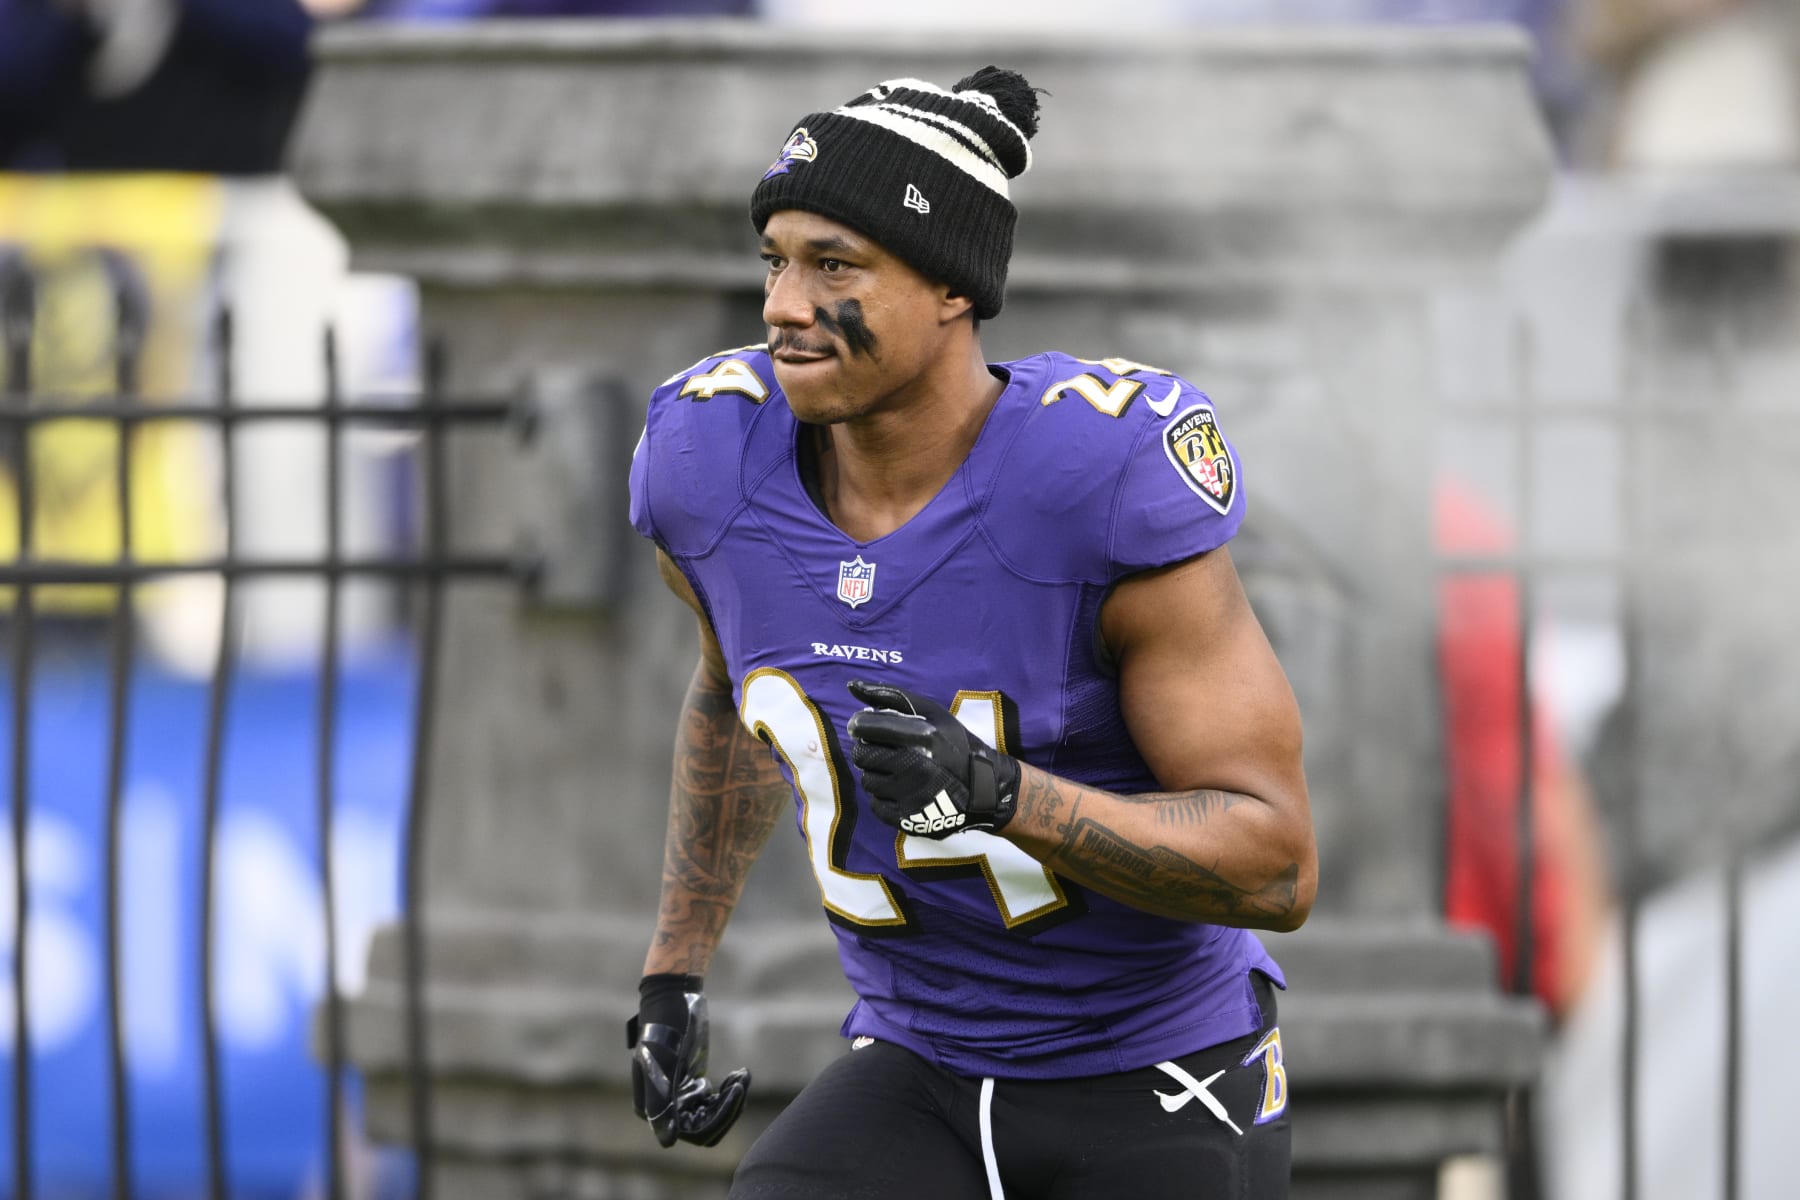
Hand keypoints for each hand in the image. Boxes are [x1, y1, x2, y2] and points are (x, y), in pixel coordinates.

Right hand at [627, 974, 750, 1147]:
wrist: (674, 996)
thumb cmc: (666, 1023)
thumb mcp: (665, 1060)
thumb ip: (661, 1101)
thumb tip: (667, 1143)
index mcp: (652, 1109)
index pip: (694, 1132)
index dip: (719, 1117)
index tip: (737, 1090)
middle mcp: (664, 1110)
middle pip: (707, 1128)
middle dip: (729, 1109)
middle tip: (742, 1081)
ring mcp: (680, 1098)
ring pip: (714, 1118)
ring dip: (733, 1099)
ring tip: (742, 1075)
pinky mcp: (694, 1086)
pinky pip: (717, 1103)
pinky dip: (731, 1091)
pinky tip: (740, 1073)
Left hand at [845, 679, 1020, 838]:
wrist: (981, 790)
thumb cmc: (953, 744)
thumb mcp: (931, 712)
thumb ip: (891, 696)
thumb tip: (852, 686)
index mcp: (921, 736)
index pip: (865, 727)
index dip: (859, 725)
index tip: (864, 727)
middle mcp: (913, 765)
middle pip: (861, 754)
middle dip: (867, 749)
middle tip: (882, 749)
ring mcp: (909, 794)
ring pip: (866, 780)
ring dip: (875, 773)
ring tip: (895, 769)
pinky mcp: (906, 817)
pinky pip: (874, 804)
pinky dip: (882, 796)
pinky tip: (900, 789)